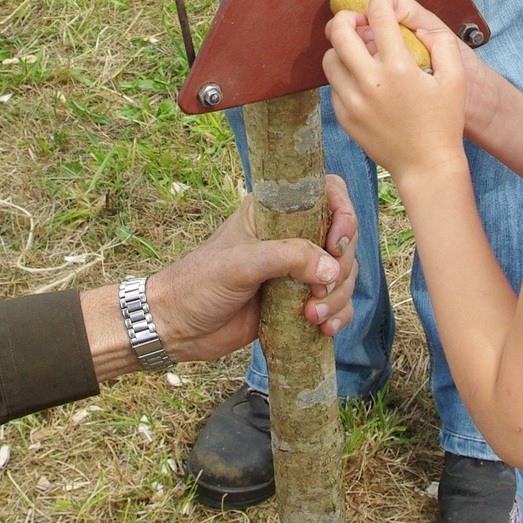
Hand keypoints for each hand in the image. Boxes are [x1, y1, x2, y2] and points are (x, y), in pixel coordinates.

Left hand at [144, 174, 357, 361]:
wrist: (178, 327)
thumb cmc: (199, 283)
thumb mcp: (241, 263)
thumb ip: (287, 258)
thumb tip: (332, 270)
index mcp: (275, 211)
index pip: (328, 193)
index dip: (344, 214)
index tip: (336, 245)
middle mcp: (291, 235)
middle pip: (344, 239)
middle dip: (341, 269)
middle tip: (319, 293)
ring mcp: (297, 270)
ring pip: (342, 274)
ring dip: (338, 298)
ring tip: (313, 317)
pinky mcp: (298, 300)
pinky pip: (335, 303)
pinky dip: (337, 315)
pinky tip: (324, 329)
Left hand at [342, 0, 503, 143]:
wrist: (426, 166)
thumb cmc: (444, 122)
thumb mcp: (456, 79)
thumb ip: (441, 44)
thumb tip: (418, 27)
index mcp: (399, 68)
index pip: (378, 15)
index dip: (380, 2)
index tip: (383, 6)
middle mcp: (370, 82)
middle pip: (339, 32)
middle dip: (347, 18)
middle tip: (358, 23)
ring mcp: (353, 101)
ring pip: (329, 58)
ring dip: (341, 48)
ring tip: (358, 52)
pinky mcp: (344, 117)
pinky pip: (333, 85)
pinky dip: (343, 75)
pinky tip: (361, 80)